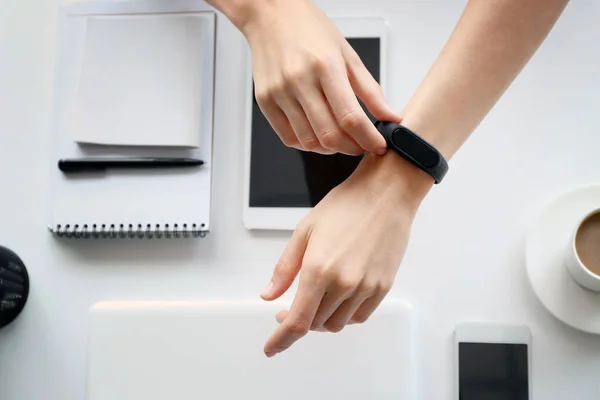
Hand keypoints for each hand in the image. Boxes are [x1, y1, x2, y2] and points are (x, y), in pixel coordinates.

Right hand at [242, 0, 400, 155]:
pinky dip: (308, 145)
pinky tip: (318, 136)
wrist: (271, 15)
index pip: (351, 117)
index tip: (378, 145)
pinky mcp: (265, 102)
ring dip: (330, 149)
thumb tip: (390, 115)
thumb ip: (370, 90)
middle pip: (330, 135)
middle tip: (362, 145)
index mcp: (325, 66)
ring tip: (341, 140)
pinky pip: (288, 138)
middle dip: (352, 148)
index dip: (368, 139)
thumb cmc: (309, 29)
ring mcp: (279, 93)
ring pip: (309, 141)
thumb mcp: (347, 54)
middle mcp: (299, 81)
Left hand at [260, 153, 432, 356]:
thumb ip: (285, 268)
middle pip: (316, 324)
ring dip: (321, 319)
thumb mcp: (304, 231)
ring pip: (337, 324)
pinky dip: (344, 315)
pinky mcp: (383, 286)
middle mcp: (343, 283)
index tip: (271, 348)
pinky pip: (360, 316)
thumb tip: (269, 294)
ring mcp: (366, 287)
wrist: (387, 193)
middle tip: (289, 308)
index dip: (281, 340)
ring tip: (315, 300)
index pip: (297, 321)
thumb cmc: (347, 205)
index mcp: (318, 269)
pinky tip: (338, 299)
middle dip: (298, 321)